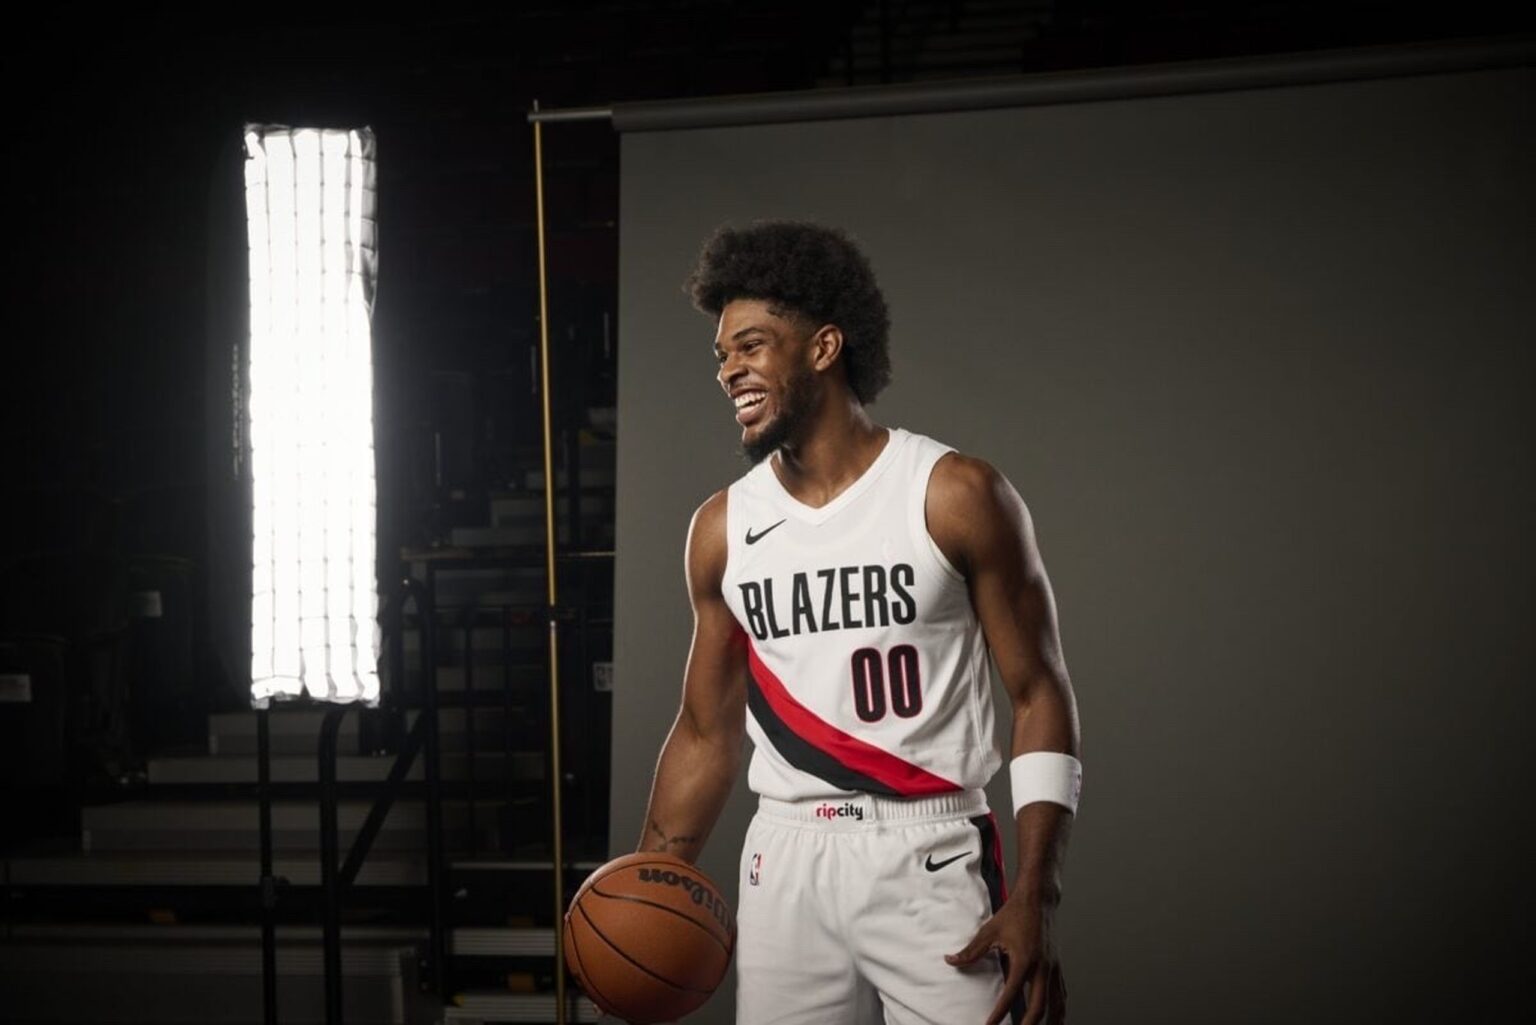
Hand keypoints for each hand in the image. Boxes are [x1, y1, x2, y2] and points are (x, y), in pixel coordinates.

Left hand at [945, 894, 1065, 1024]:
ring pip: (1057, 1003)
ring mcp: (1053, 967)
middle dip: (1028, 1024)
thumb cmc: (1015, 913)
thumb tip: (950, 960)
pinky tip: (1057, 1015)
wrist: (1039, 899)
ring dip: (1051, 1021)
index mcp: (1025, 960)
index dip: (999, 1013)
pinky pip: (1061, 992)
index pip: (1011, 995)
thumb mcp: (989, 931)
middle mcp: (1042, 967)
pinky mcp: (1057, 965)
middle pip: (1039, 1007)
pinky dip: (1060, 1007)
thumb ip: (971, 950)